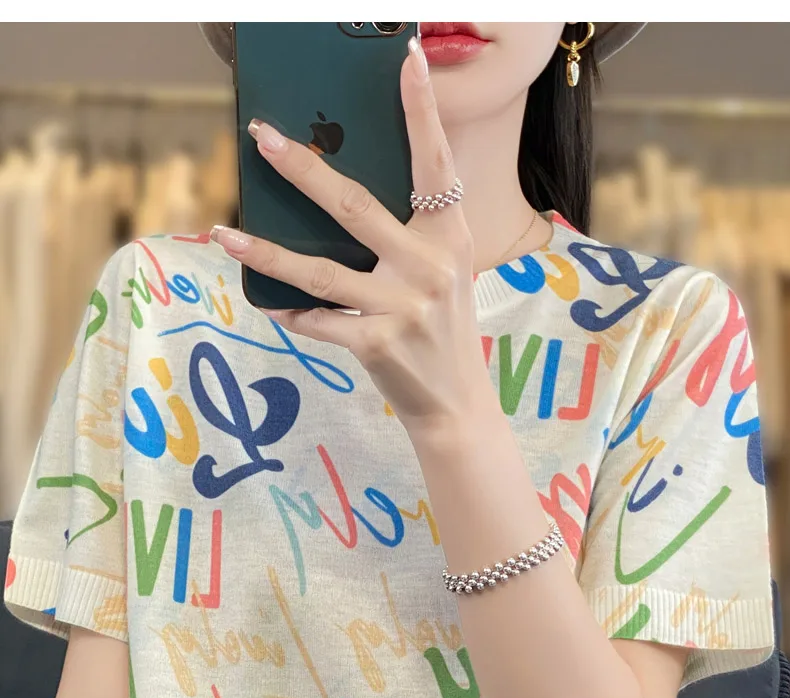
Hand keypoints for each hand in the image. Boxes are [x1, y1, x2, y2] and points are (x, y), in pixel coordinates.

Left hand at [211, 38, 496, 441]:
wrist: (456, 403)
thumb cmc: (439, 327)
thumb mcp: (438, 272)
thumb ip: (403, 234)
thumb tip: (332, 194)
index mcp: (449, 236)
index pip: (435, 162)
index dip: (421, 109)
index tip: (408, 57)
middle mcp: (430, 266)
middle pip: (356, 206)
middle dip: (303, 169)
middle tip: (261, 137)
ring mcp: (405, 306)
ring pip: (320, 270)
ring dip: (266, 251)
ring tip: (223, 233)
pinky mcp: (379, 344)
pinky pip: (318, 320)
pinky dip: (290, 312)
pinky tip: (265, 301)